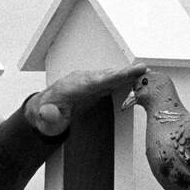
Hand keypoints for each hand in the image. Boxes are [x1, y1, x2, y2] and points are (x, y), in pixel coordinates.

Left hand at [24, 62, 148, 135]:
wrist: (45, 109)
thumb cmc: (47, 115)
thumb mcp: (45, 120)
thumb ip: (47, 117)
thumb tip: (47, 113)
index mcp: (72, 88)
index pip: (96, 82)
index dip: (112, 77)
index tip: (125, 73)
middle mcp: (82, 80)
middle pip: (107, 75)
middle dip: (124, 72)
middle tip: (143, 69)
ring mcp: (89, 81)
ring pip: (111, 76)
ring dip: (127, 74)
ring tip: (145, 72)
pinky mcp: (95, 86)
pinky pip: (111, 81)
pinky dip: (124, 79)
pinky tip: (136, 77)